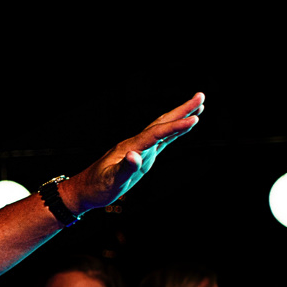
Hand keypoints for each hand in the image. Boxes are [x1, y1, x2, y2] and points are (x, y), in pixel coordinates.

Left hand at [64, 93, 203, 212]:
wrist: (85, 190)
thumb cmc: (97, 187)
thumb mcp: (111, 180)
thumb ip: (124, 168)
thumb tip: (134, 156)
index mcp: (130, 147)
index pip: (157, 134)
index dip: (176, 127)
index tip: (195, 119)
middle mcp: (136, 144)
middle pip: (162, 123)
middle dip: (182, 110)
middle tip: (201, 96)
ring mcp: (139, 148)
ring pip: (163, 128)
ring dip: (180, 117)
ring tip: (198, 106)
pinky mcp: (142, 156)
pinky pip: (161, 140)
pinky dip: (174, 132)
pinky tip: (183, 127)